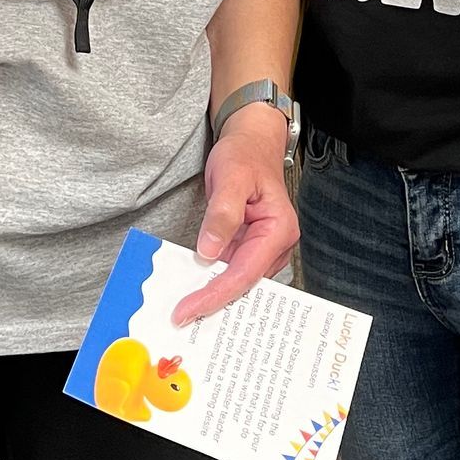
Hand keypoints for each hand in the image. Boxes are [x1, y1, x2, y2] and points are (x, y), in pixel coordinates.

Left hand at [172, 104, 298, 325]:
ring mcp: (263, 247)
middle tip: (181, 318)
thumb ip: (222, 215)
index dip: (215, 294)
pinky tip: (193, 291)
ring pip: (237, 280)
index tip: (188, 310)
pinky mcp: (249, 247)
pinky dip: (212, 281)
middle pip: (244, 283)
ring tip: (184, 312)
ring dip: (212, 295)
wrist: (250, 142)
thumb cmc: (245, 155)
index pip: (244, 272)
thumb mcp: (230, 178)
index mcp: (279, 230)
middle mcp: (276, 244)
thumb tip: (209, 252)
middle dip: (214, 302)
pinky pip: (231, 269)